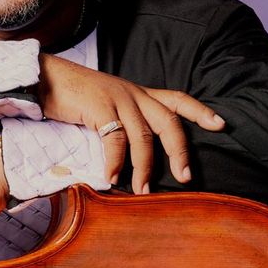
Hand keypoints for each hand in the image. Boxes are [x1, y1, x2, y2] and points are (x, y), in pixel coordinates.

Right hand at [39, 55, 224, 193]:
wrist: (46, 77)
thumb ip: (125, 124)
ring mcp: (118, 99)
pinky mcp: (99, 106)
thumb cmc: (76, 96)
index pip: (178, 99)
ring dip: (144, 167)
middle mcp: (134, 94)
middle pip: (169, 121)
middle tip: (186, 177)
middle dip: (180, 151)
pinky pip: (114, 138)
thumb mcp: (108, 105)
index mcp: (139, 93)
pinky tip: (112, 178)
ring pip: (143, 135)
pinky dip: (114, 161)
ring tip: (143, 191)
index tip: (221, 124)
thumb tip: (136, 158)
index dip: (200, 111)